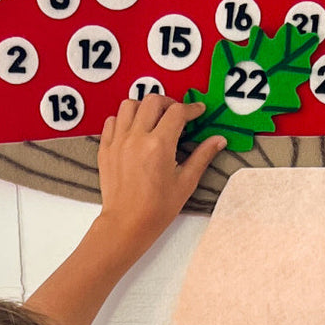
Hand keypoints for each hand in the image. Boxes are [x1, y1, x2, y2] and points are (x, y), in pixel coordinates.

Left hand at [96, 95, 224, 258]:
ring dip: (144, 107)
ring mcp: (118, 141)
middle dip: (169, 103)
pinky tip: (134, 130)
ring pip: (129, 105)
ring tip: (154, 119)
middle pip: (152, 100)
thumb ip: (202, 156)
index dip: (191, 108)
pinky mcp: (105, 148)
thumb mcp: (186, 182)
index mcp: (159, 145)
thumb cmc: (158, 207)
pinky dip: (124, 119)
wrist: (127, 224)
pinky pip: (112, 121)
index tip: (198, 111)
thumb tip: (219, 139)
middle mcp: (137, 137)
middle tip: (177, 114)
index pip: (177, 112)